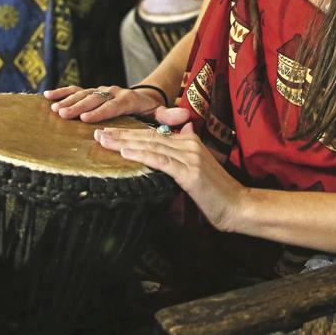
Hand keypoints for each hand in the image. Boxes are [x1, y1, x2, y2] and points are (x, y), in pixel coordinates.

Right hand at [44, 84, 171, 122]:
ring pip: (83, 93)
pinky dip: (62, 92)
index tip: (86, 118)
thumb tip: (185, 116)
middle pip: (95, 98)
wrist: (144, 95)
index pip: (114, 105)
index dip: (100, 111)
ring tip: (55, 109)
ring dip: (68, 100)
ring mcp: (101, 90)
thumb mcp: (161, 112)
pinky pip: (75, 89)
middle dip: (79, 106)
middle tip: (64, 115)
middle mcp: (113, 92)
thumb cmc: (151, 109)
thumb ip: (169, 116)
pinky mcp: (92, 91)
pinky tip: (47, 96)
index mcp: (129, 99)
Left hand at [94, 118, 247, 232]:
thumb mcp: (200, 166)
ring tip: (104, 141)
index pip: (154, 134)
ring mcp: (189, 157)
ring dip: (124, 143)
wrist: (238, 205)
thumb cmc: (217, 192)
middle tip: (98, 132)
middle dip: (121, 135)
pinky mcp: (189, 172)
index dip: (130, 132)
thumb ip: (188, 150)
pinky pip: (161, 161)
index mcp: (190, 140)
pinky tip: (125, 153)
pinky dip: (141, 156)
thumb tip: (183, 130)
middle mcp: (188, 143)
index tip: (109, 132)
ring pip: (151, 146)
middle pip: (148, 137)